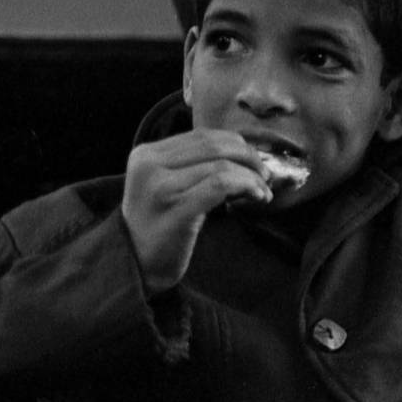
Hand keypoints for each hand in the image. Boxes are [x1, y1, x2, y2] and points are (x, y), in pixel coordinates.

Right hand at [121, 130, 273, 294]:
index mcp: (147, 154)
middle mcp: (149, 165)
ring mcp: (160, 188)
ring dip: (253, 176)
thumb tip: (247, 150)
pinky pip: (221, 185)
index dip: (238, 145)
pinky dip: (247, 186)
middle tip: (265, 175)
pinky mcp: (176, 210)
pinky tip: (258, 197)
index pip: (203, 135)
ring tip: (262, 191)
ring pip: (222, 165)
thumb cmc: (159, 224)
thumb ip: (195, 163)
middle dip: (250, 158)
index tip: (255, 162)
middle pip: (216, 146)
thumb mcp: (167, 183)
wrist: (136, 265)